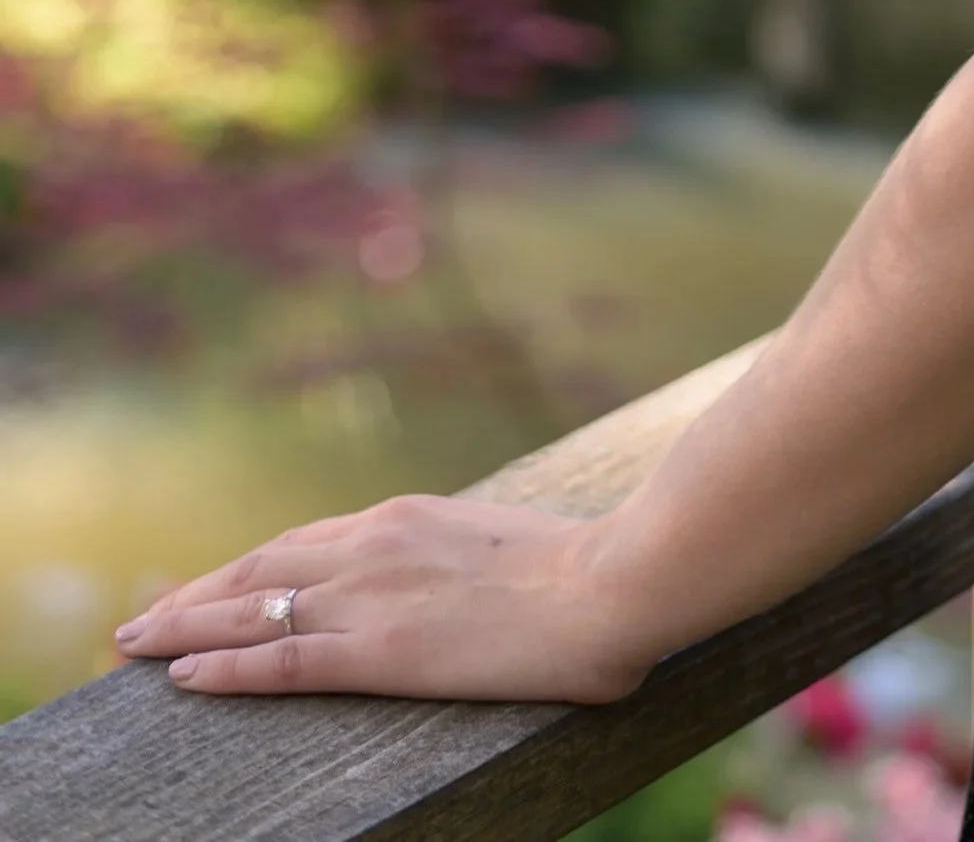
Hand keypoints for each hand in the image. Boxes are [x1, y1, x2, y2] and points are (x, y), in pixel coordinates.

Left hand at [113, 494, 652, 702]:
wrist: (615, 580)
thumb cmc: (586, 570)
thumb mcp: (503, 548)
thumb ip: (460, 558)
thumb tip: (457, 580)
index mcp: (408, 518)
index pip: (302, 543)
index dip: (245, 569)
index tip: (207, 588)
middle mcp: (375, 545)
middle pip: (259, 568)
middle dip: (194, 596)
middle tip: (141, 621)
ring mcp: (373, 597)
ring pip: (252, 611)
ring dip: (184, 628)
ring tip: (133, 646)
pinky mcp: (380, 651)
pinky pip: (280, 662)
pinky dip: (224, 671)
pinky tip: (182, 681)